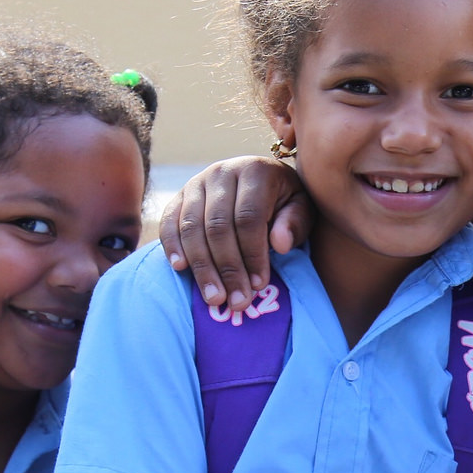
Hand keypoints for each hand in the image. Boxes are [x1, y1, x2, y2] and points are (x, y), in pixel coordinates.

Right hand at [157, 157, 313, 311]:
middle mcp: (221, 172)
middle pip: (218, 225)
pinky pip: (170, 222)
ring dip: (202, 267)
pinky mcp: (179, 196)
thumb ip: (294, 224)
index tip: (259, 285)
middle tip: (237, 302)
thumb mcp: (301, 208)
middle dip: (228, 268)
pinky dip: (172, 246)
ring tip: (214, 298)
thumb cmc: (285, 201)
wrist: (261, 181)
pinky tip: (180, 269)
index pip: (249, 217)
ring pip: (192, 227)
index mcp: (255, 171)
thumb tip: (280, 244)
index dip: (253, 254)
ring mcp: (196, 182)